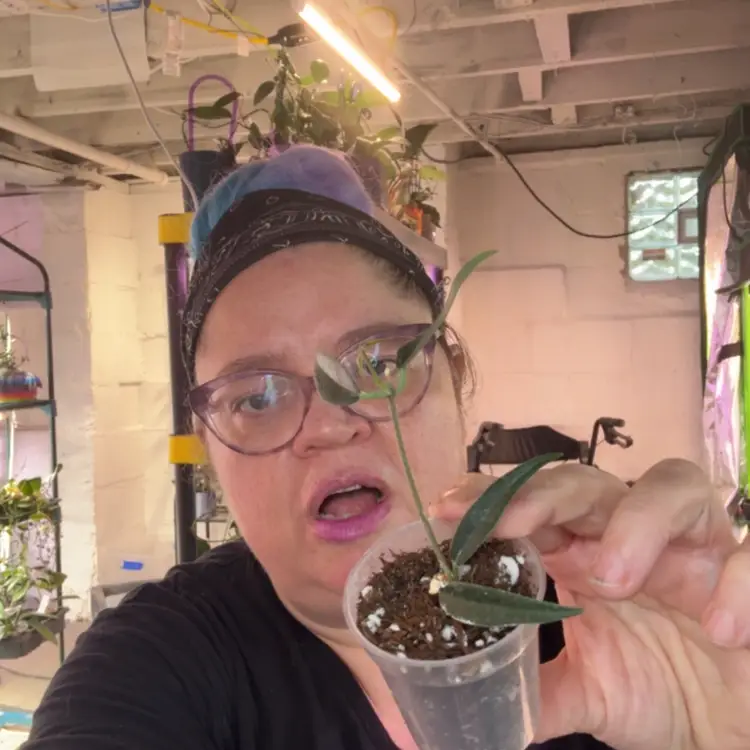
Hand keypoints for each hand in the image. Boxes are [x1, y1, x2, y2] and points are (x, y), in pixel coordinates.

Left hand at [431, 460, 749, 749]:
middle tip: (512, 526)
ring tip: (611, 579)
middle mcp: (636, 538)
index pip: (536, 505)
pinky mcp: (748, 580)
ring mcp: (696, 552)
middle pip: (591, 484)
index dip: (494, 498)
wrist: (730, 726)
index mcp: (587, 555)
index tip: (448, 510)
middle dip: (546, 496)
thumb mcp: (588, 693)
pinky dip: (738, 585)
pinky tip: (718, 629)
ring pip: (674, 489)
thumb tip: (474, 700)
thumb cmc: (659, 690)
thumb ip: (537, 689)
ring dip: (637, 522)